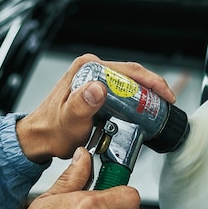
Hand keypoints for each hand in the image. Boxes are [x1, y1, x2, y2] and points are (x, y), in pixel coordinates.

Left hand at [16, 53, 176, 161]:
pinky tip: (142, 110)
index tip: (165, 96)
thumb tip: (98, 88)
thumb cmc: (52, 131)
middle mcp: (90, 69)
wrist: (40, 139)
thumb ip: (81, 104)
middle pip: (132, 74)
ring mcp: (93, 78)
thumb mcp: (69, 120)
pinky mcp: (95, 88)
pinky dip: (136, 98)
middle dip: (153, 88)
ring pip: (129, 82)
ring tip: (158, 109)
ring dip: (146, 94)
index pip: (128, 70)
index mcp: (86, 69)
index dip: (152, 82)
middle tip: (167, 104)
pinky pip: (122, 90)